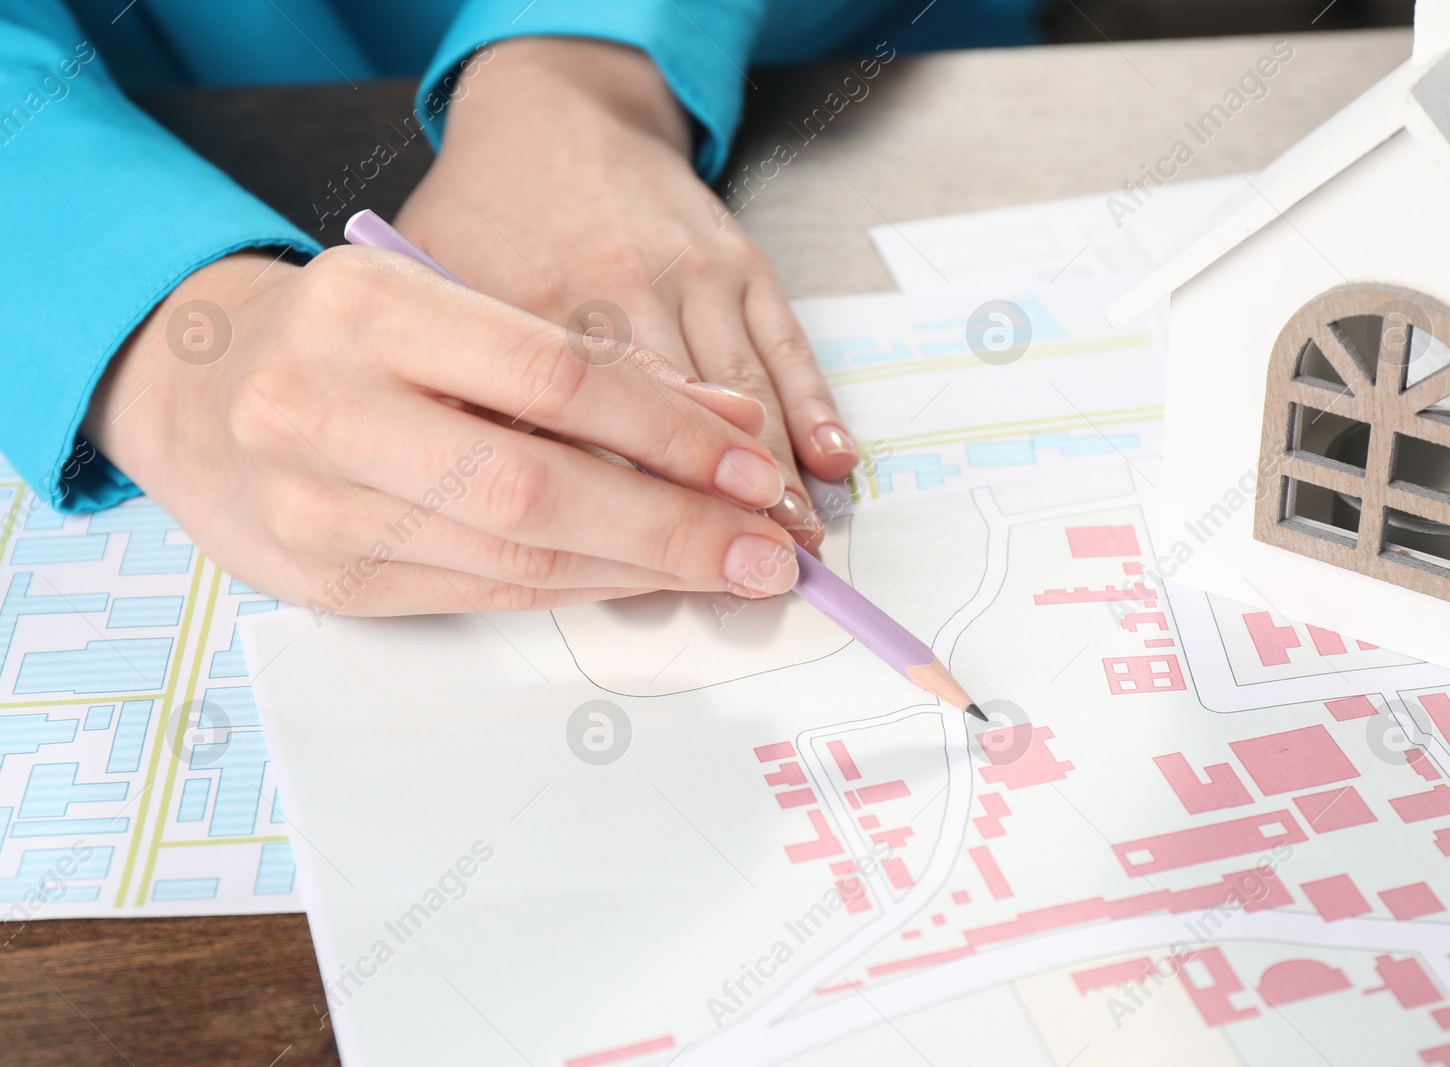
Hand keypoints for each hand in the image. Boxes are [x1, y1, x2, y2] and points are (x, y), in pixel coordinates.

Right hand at [84, 248, 800, 613]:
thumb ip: (583, 360)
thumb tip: (730, 425)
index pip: (552, 374)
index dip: (669, 430)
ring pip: (515, 554)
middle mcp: (325, 409)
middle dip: (671, 525)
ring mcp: (317, 508)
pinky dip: (581, 588)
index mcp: (365, 308)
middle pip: (535, 484)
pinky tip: (645, 580)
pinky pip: (485, 595)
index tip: (754, 467)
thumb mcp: (452, 306)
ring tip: (728, 570)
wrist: (199, 391)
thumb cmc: (350, 339)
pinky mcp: (329, 585)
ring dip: (641, 569)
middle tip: (769, 549)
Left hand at [394, 37, 858, 550]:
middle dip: (710, 517)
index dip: (617, 520)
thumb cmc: (488, 216)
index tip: (651, 582)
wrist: (555, 107)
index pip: (574, 440)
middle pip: (667, 429)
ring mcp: (686, 272)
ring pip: (740, 396)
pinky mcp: (738, 260)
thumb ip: (461, 391)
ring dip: (774, 480)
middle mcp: (612, 288)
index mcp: (524, 309)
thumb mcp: (434, 292)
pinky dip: (813, 409)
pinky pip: (785, 345)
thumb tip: (498, 509)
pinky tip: (832, 466)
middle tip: (748, 581)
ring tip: (796, 548)